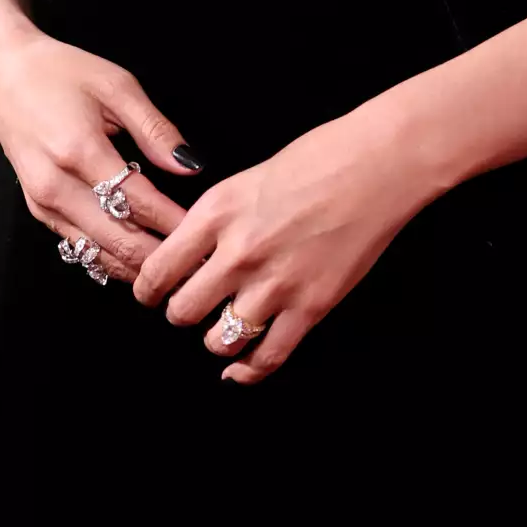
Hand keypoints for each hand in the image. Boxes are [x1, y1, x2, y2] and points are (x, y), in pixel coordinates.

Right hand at [0, 24, 198, 280]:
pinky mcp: (37, 208)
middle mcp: (56, 186)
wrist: (5, 73)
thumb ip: (155, 130)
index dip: (176, 224)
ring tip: (177, 269)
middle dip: (162, 257)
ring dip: (138, 266)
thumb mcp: (117, 85)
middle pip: (119, 240)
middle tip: (199, 264)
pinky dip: (111, 257)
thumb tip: (191, 166)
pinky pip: (78, 247)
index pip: (139, 203)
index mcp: (79, 151)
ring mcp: (42, 202)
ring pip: (98, 254)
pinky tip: (139, 260)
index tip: (207, 234)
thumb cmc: (62, 72)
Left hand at [133, 107, 428, 383]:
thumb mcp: (248, 177)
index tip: (151, 294)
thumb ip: (218, 219)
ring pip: (219, 340)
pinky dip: (249, 369)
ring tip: (222, 328)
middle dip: (182, 313)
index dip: (148, 290)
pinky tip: (240, 368)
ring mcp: (275, 283)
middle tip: (191, 307)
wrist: (378, 165)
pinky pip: (267, 357)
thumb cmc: (320, 157)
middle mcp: (239, 251)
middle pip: (183, 311)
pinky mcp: (310, 306)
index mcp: (217, 211)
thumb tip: (193, 253)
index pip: (158, 270)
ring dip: (216, 339)